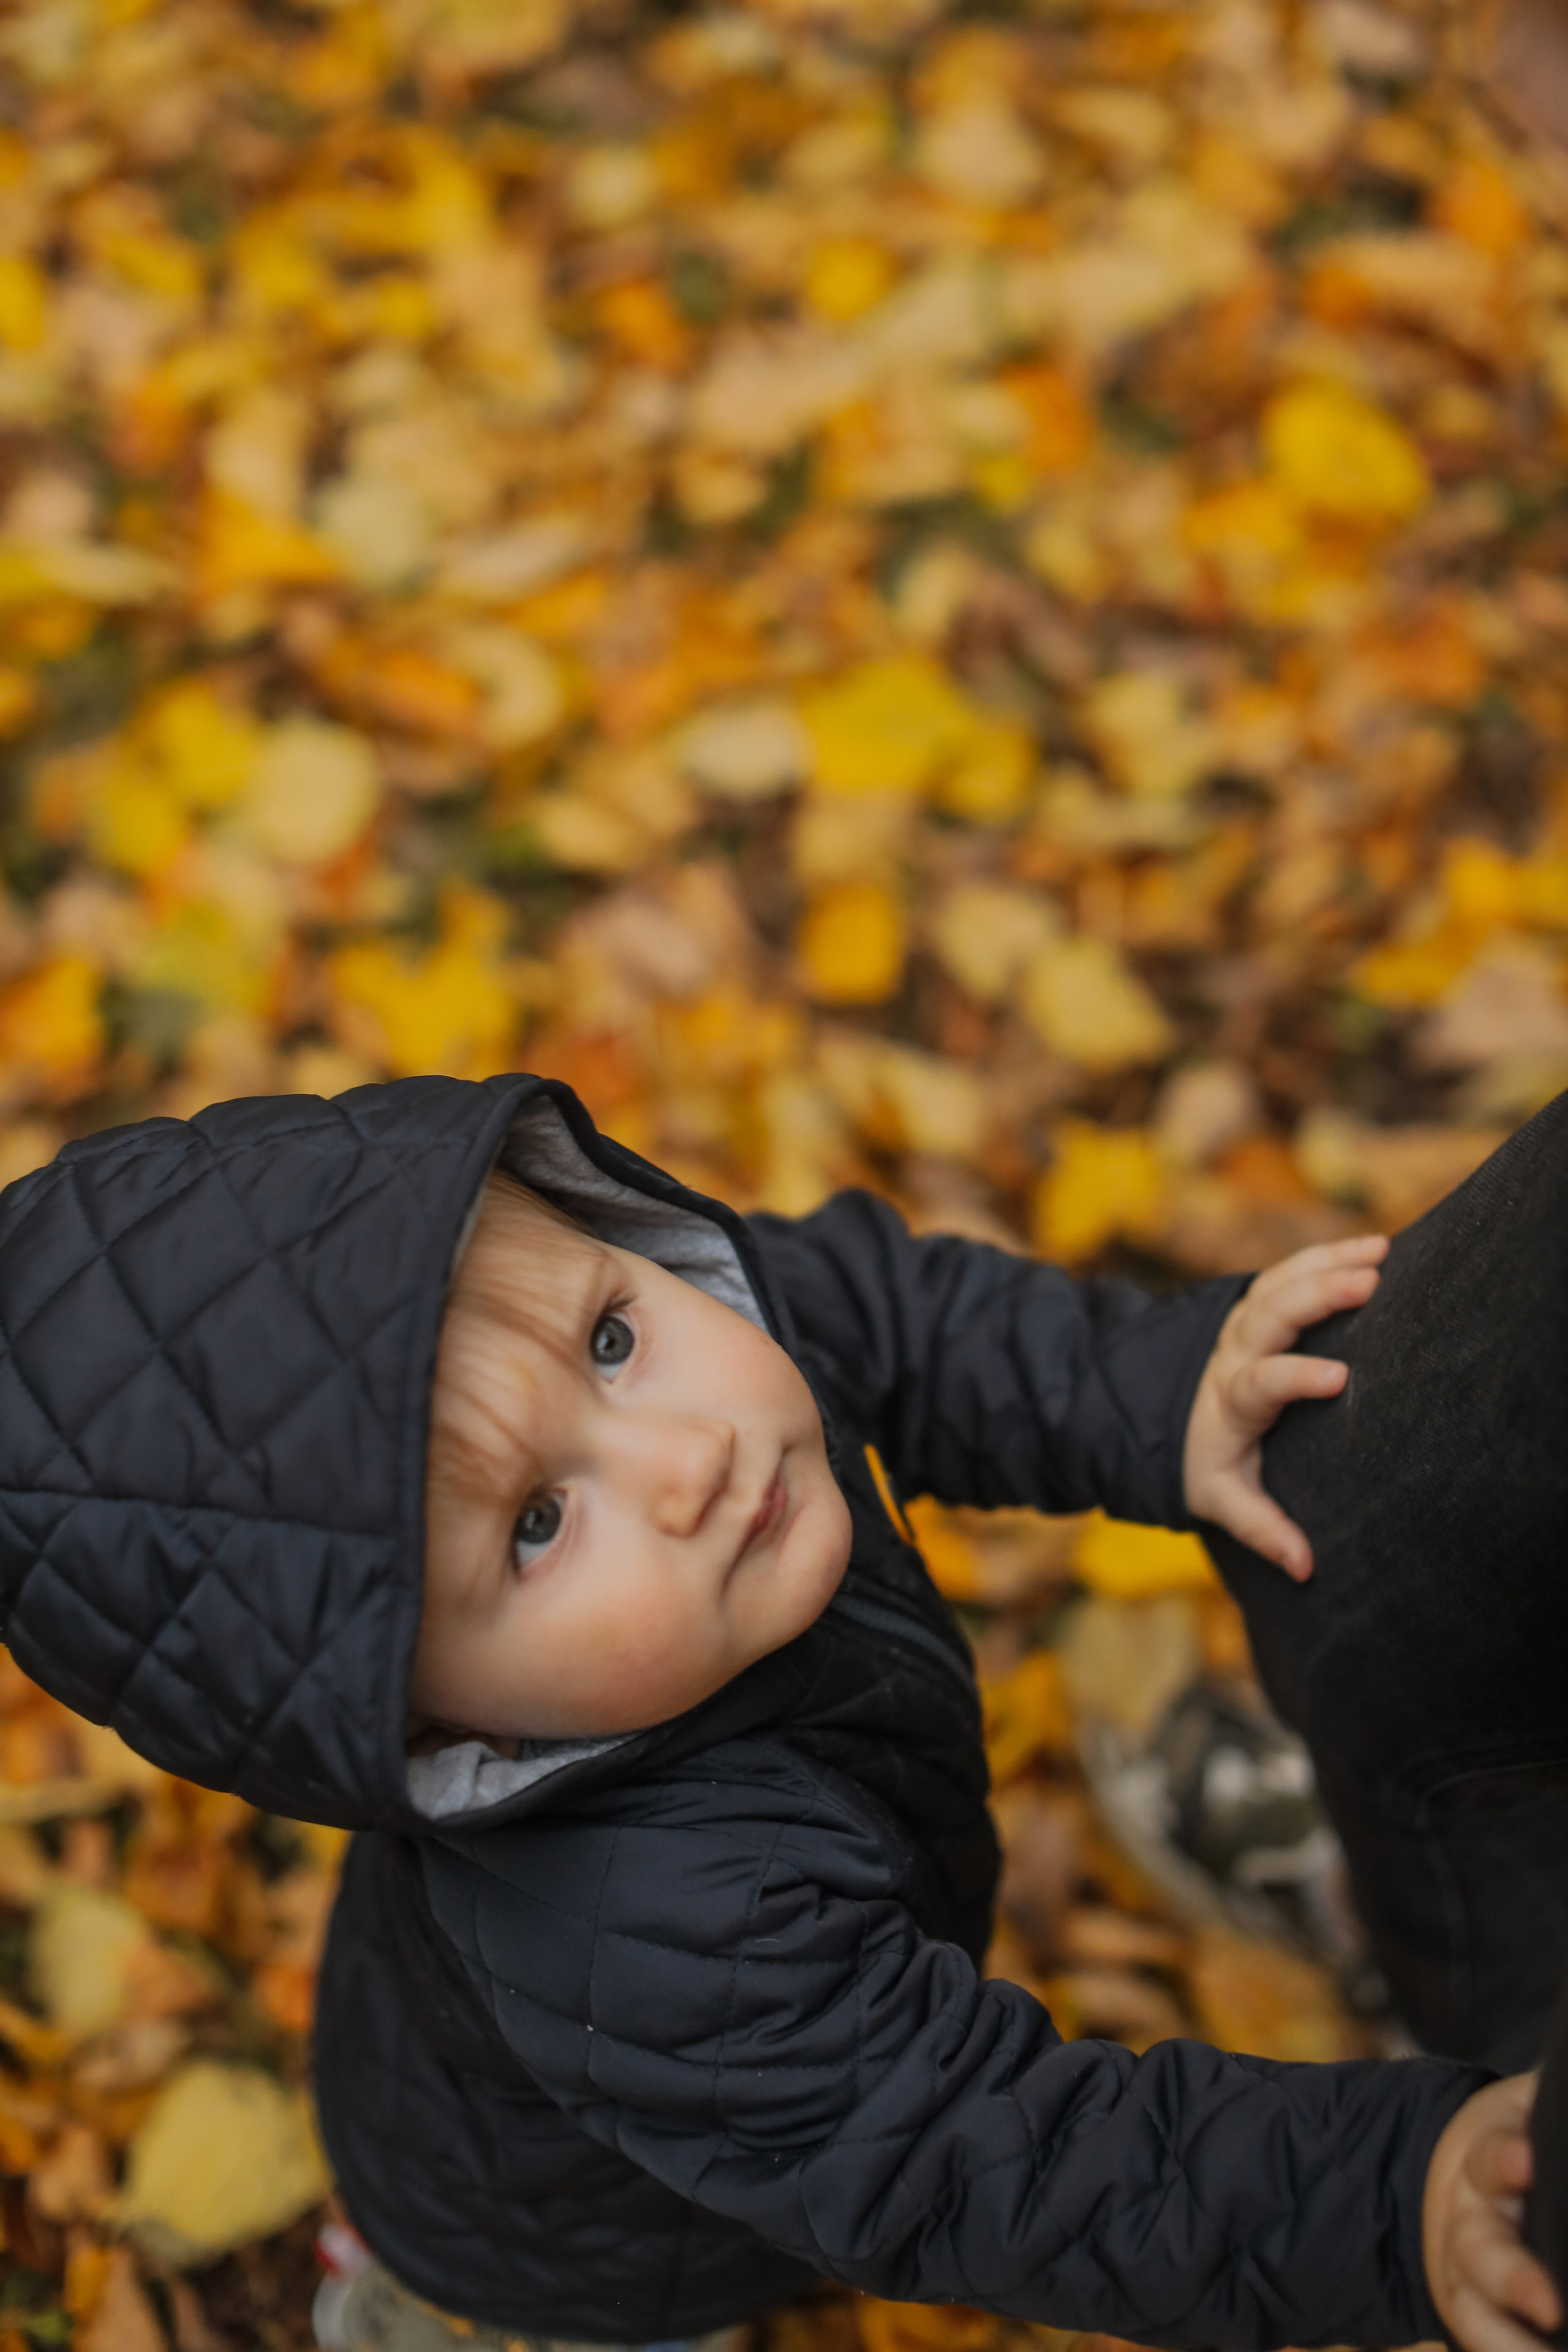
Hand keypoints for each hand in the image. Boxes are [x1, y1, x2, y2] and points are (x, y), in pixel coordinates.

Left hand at [1182, 1234, 1386, 1579]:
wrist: (1155, 1416)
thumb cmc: (1201, 1461)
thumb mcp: (1222, 1500)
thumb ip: (1263, 1528)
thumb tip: (1305, 1568)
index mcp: (1230, 1399)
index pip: (1260, 1382)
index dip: (1295, 1377)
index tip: (1339, 1376)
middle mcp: (1234, 1352)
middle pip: (1271, 1314)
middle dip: (1317, 1295)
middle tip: (1369, 1281)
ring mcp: (1243, 1322)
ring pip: (1281, 1282)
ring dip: (1328, 1262)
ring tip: (1381, 1251)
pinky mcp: (1257, 1306)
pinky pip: (1290, 1272)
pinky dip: (1327, 1255)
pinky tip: (1372, 1246)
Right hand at [1425, 2073, 1561, 2351]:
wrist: (1455, 2178)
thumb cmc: (1524, 2138)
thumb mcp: (1537, 2107)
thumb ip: (1560, 2105)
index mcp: (1491, 2156)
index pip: (1494, 2155)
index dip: (1506, 2160)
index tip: (1526, 2163)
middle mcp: (1472, 2220)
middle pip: (1482, 2249)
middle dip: (1514, 2278)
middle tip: (1551, 2305)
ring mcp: (1465, 2273)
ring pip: (1475, 2311)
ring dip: (1508, 2343)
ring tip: (1550, 2350)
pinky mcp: (1469, 2311)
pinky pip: (1480, 2341)